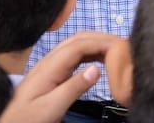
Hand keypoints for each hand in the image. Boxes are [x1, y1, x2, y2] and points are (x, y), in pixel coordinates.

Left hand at [1, 32, 120, 122]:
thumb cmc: (28, 118)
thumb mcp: (51, 108)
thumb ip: (73, 88)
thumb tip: (97, 69)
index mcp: (50, 67)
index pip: (78, 45)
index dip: (101, 42)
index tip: (122, 47)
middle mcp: (50, 61)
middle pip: (78, 40)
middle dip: (101, 39)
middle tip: (125, 46)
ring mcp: (51, 66)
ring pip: (76, 47)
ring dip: (97, 45)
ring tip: (118, 52)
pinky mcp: (53, 73)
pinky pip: (74, 57)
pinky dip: (90, 54)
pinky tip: (101, 60)